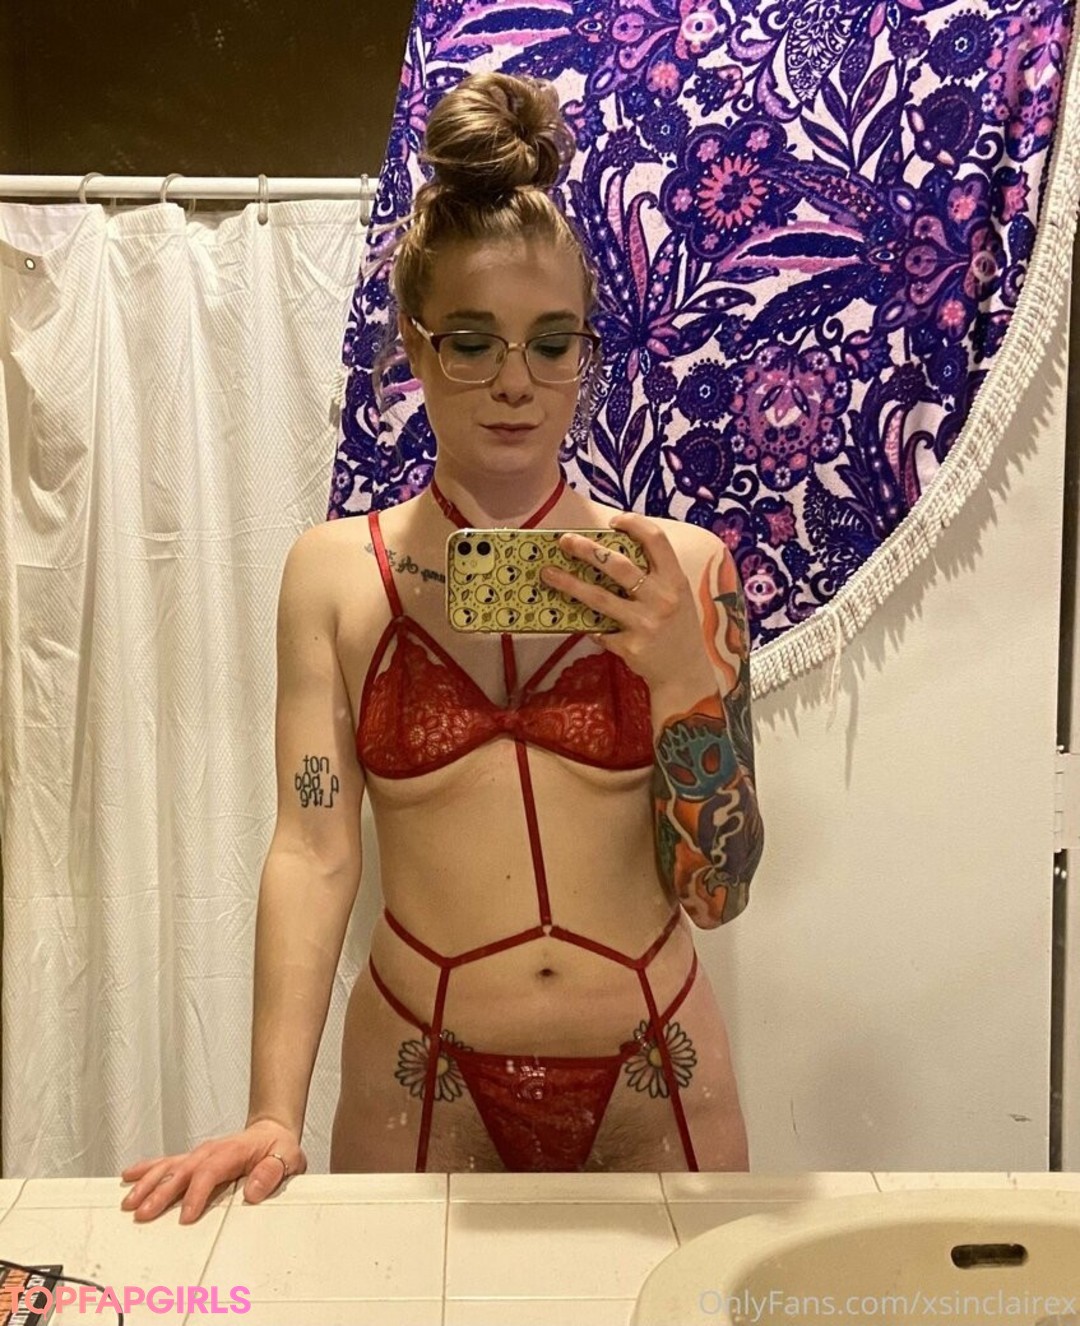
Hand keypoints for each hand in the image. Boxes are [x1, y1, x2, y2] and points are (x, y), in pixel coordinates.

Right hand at [120, 1119, 306, 1223]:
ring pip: (169, 1167)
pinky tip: (129, 1176)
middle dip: (161, 1192)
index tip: (186, 1215)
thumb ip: (271, 1174)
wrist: (272, 1132)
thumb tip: (253, 1191)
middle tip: (144, 1214)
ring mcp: (200, 1154)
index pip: (210, 1172)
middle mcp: (211, 1151)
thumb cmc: (278, 1148)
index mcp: (233, 1152)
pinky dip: (146, 1169)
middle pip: (182, 1171)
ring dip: (148, 1184)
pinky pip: (166, 1162)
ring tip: (130, 1202)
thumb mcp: (288, 1158)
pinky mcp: (193, 1159)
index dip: (196, 1193)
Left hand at [540, 512, 714, 692]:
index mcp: (675, 580)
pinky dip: (589, 625)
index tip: (613, 521)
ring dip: (569, 584)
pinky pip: (600, 630)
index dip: (634, 524)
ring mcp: (645, 623)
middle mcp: (662, 598)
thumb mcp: (677, 596)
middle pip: (618, 565)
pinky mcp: (630, 646)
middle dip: (587, 549)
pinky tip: (580, 623)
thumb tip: (611, 554)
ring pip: (599, 598)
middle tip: (564, 540)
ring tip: (548, 573)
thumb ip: (654, 576)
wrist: (685, 673)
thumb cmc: (677, 628)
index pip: (656, 540)